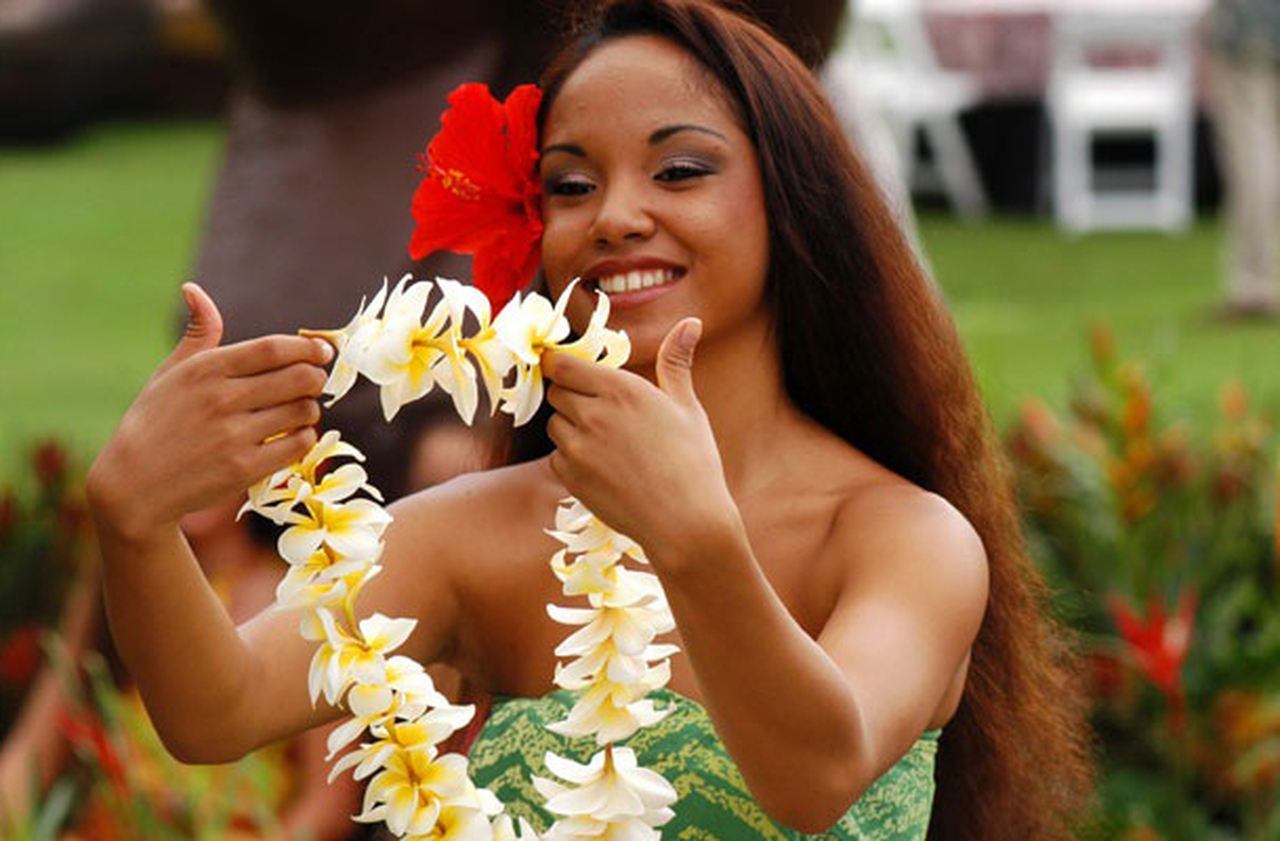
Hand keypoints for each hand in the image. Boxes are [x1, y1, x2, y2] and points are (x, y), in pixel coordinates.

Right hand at [87, 283, 332, 541]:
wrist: (134, 486)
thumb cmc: (155, 422)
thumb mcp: (170, 373)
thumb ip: (198, 333)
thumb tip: (194, 289)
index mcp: (205, 369)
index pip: (273, 348)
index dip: (308, 346)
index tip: (323, 350)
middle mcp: (221, 399)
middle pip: (299, 377)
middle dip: (317, 377)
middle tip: (314, 382)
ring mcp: (233, 436)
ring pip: (304, 411)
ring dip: (310, 409)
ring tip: (298, 410)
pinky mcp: (244, 468)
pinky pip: (298, 445)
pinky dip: (304, 438)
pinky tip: (292, 435)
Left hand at [543, 317, 740, 566]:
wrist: (686, 523)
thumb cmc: (693, 462)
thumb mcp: (687, 407)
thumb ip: (676, 362)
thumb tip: (691, 323)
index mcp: (622, 389)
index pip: (563, 364)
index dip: (562, 365)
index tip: (572, 371)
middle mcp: (594, 413)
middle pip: (557, 392)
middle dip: (573, 396)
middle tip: (602, 413)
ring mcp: (578, 447)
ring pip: (555, 424)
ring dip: (571, 428)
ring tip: (609, 444)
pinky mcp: (571, 477)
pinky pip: (557, 456)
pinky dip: (572, 459)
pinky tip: (605, 469)